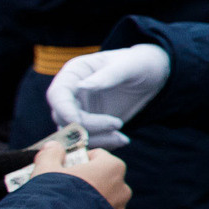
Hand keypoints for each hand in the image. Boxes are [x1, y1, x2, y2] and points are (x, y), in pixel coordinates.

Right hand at [28, 137, 128, 208]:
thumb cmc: (53, 195)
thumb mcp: (46, 169)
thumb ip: (51, 154)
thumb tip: (53, 146)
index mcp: (112, 167)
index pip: (98, 155)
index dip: (79, 159)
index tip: (64, 167)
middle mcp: (122, 187)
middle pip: (102, 177)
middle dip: (86, 180)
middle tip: (64, 187)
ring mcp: (120, 208)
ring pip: (104, 198)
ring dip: (89, 199)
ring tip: (67, 206)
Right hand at [46, 45, 170, 150]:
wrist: (151, 76)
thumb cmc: (138, 64)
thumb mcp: (128, 66)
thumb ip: (107, 76)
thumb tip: (80, 86)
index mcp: (75, 73)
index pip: (57, 94)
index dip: (64, 110)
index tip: (78, 121)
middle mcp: (71, 93)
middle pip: (63, 118)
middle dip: (87, 127)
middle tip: (117, 124)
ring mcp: (78, 110)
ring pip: (72, 134)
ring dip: (95, 140)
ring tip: (122, 137)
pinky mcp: (89, 125)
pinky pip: (86, 140)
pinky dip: (102, 144)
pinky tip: (122, 140)